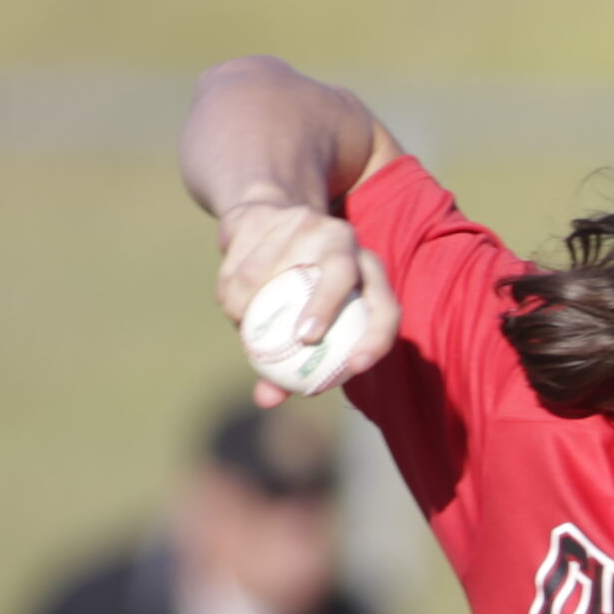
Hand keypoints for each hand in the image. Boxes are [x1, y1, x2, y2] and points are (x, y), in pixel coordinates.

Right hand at [215, 199, 399, 406]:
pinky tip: (229, 302)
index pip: (385, 307)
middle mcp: (341, 238)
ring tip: (240, 323)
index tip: (355, 366)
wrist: (266, 219)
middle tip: (302, 339)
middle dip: (324, 304)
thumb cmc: (295, 291)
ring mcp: (302, 220)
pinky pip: (238, 260)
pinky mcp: (262, 213)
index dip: (378, 337)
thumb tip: (265, 400)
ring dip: (246, 304)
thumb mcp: (302, 324)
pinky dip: (229, 289)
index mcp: (366, 271)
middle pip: (340, 270)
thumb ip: (288, 365)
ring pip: (269, 269)